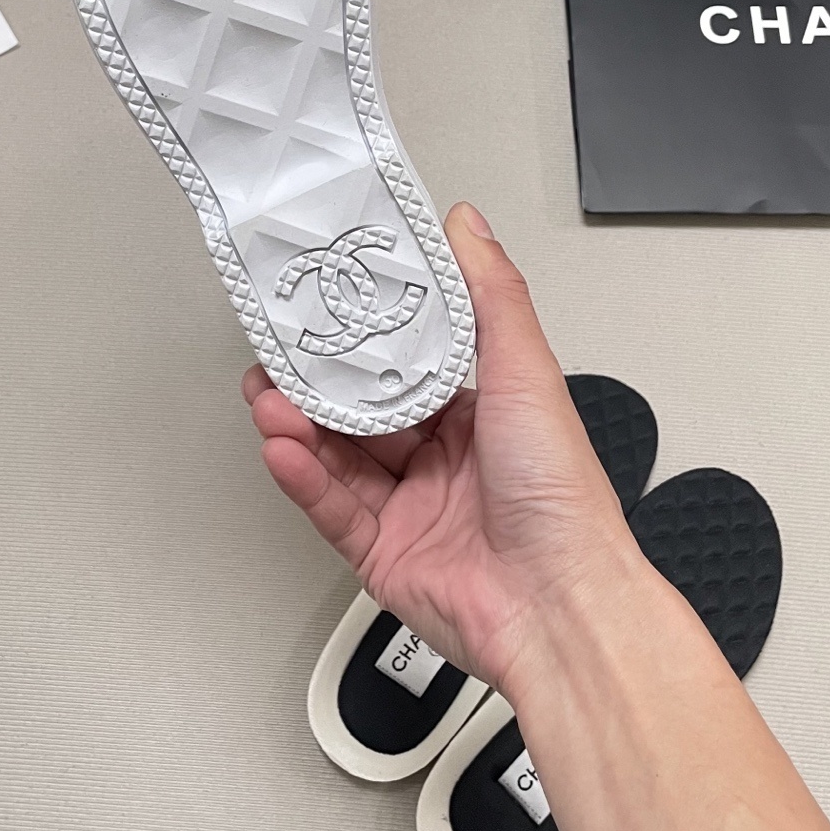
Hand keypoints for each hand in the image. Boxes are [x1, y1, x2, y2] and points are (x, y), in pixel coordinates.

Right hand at [245, 201, 643, 688]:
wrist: (559, 605)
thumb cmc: (561, 496)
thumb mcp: (525, 371)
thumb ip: (490, 294)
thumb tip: (467, 225)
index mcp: (478, 412)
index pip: (402, 358)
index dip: (359, 332)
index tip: (322, 305)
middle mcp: (442, 457)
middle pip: (357, 408)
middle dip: (311, 382)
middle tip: (274, 355)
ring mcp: (410, 506)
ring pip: (335, 455)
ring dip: (297, 425)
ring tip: (268, 401)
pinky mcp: (383, 553)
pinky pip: (331, 507)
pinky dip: (302, 478)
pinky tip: (282, 450)